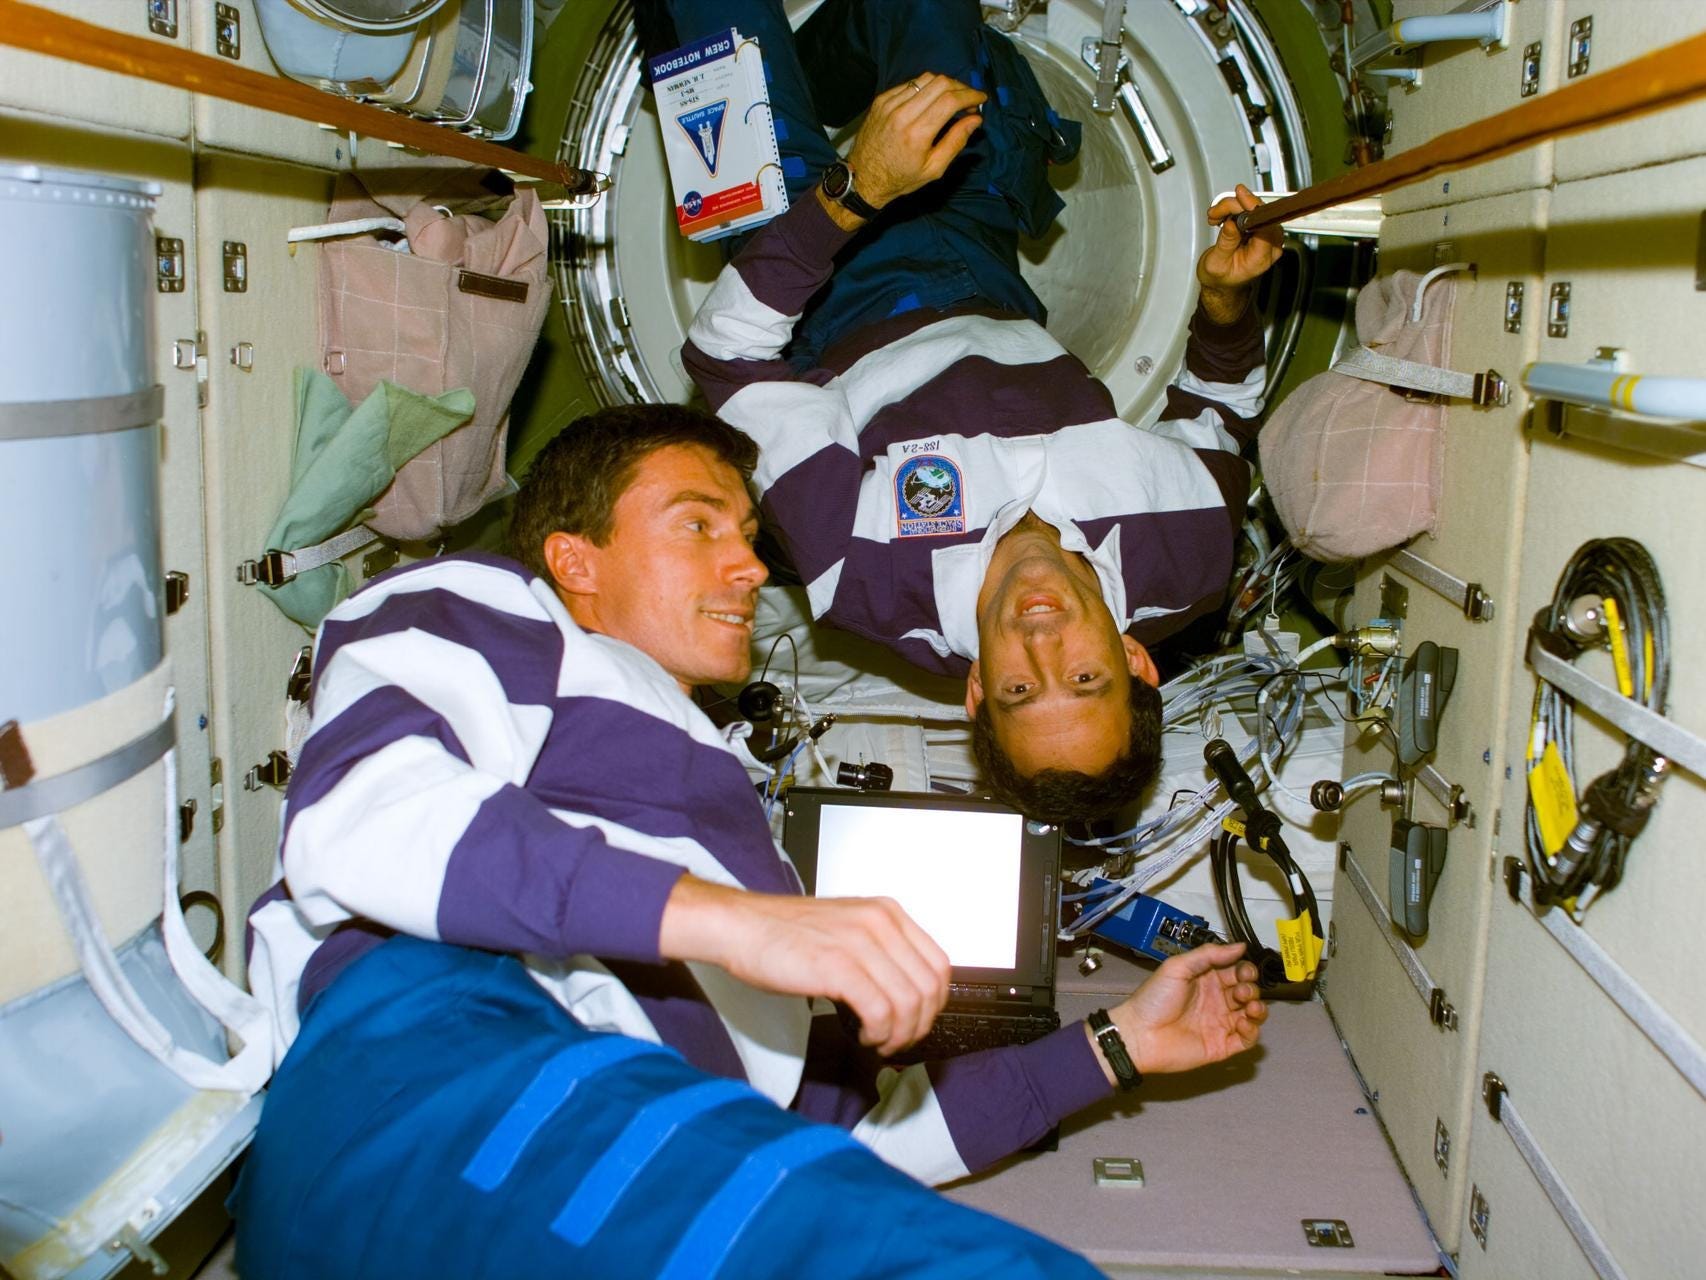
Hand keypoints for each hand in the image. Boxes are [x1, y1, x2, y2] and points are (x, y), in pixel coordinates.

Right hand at [658, 876, 950, 1055]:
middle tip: (897, 1041)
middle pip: (930, 988)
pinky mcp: (838, 965)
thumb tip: (904, 999)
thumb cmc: (783, 934)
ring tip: (877, 1041)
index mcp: (886, 912)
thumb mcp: (846, 929)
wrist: (740, 926)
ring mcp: (860, 942)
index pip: (939, 964)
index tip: (916, 1022)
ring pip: (909, 1003)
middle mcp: (880, 922)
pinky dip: (878, 1033)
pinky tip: (862, 1035)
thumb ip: (878, 954)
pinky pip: (881, 1011)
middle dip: (919, 1026)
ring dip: (898, 1034)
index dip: (934, 1004)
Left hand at [833, 72, 986, 216]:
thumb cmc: (901, 178)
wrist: (864, 177)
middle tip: (969, 99)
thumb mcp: (934, 169)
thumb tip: (976, 119)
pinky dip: (926, 89)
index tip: (981, 99)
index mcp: (917, 133)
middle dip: (961, 87)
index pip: (950, 100)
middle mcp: (902, 113)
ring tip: (952, 98)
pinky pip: (910, 84)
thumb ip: (956, 141)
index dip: (971, 95)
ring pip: (925, 79)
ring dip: (944, 84)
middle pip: (940, 82)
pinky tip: (931, 101)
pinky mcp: (881, 99)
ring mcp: (889, 103)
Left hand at [1094, 942, 1265, 1082]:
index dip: (1245, 970)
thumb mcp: (1177, 967)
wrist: (1140, 1035)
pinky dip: (1252, 1030)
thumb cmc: (1154, 999)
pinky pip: (1247, 1039)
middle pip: (1246, 991)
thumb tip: (1240, 946)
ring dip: (1257, 1008)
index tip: (1245, 971)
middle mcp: (1217, 1000)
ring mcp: (1221, 1023)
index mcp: (1207, 980)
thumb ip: (1208, 954)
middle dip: (1250, 988)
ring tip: (1250, 1007)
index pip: (1236, 971)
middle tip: (1241, 991)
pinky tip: (1244, 1023)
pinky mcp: (1222, 1046)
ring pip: (1252, 1015)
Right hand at [1195, 184, 1284, 321]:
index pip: (1264, 225)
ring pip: (1255, 209)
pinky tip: (1223, 216)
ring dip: (1233, 208)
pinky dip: (1235, 210)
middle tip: (1216, 212)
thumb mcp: (1216, 264)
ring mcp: (1268, 237)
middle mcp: (1269, 246)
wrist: (1223, 285)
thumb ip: (1226, 243)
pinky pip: (1253, 211)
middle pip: (1260, 213)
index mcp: (1261, 258)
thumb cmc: (1221, 280)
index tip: (1241, 196)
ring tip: (1216, 217)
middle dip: (1235, 207)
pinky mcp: (1262, 229)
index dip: (1252, 208)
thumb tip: (1232, 223)